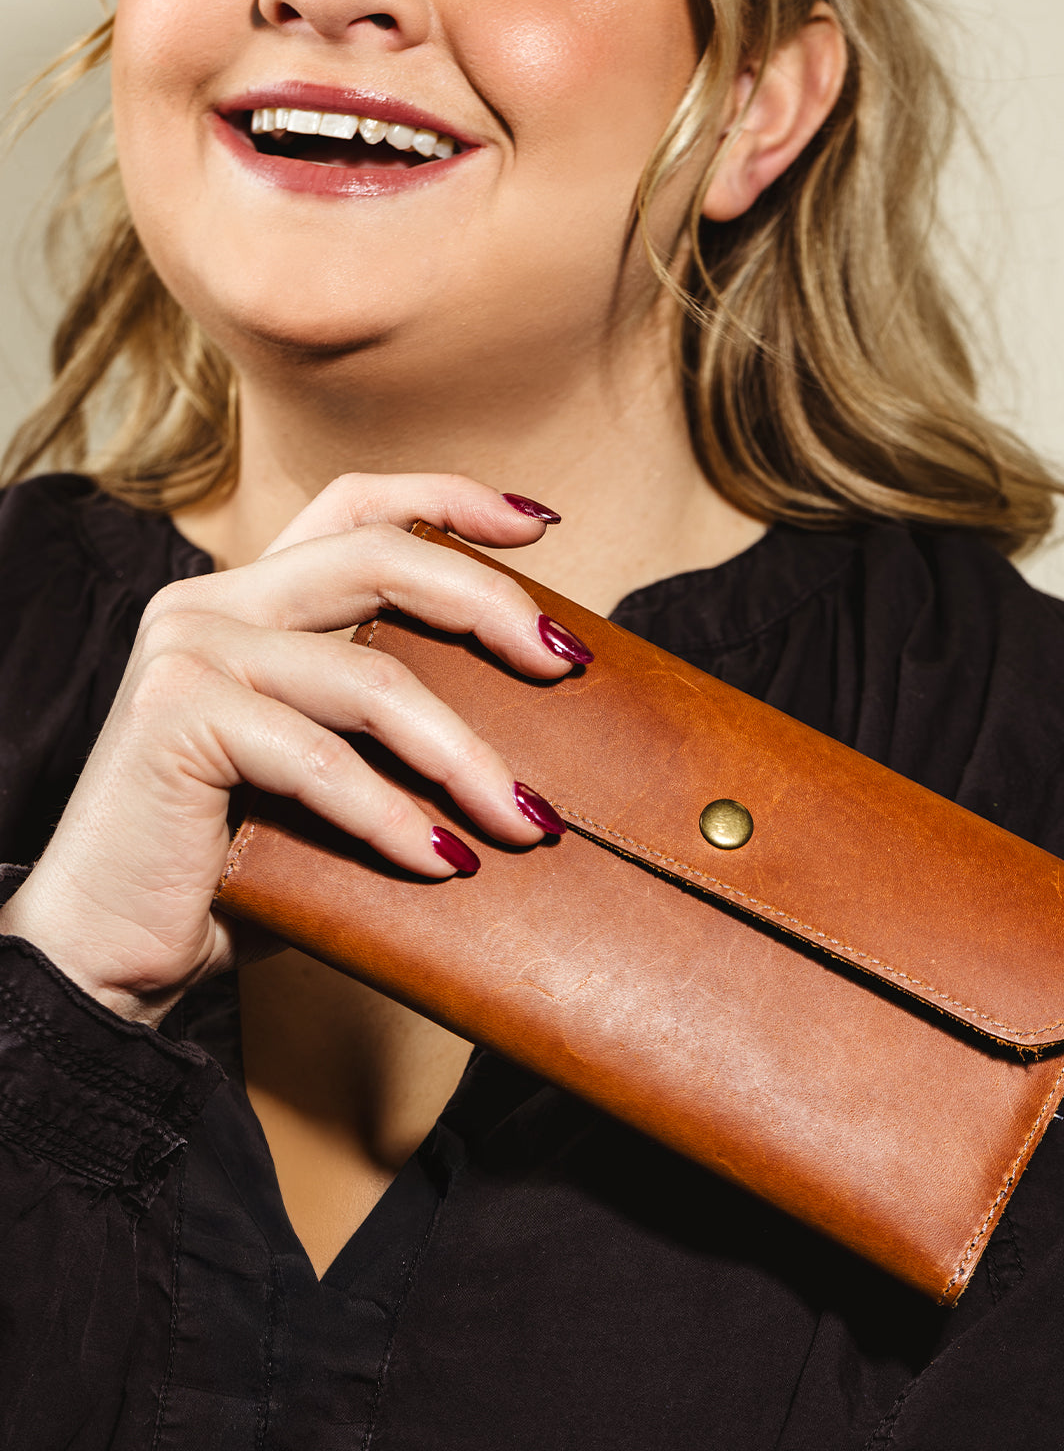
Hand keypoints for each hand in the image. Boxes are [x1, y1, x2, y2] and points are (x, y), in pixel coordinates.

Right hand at [0, 475, 580, 1023]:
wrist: (110, 950)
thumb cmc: (232, 864)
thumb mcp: (326, 774)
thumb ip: (389, 726)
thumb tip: (530, 734)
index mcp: (249, 601)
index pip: (355, 507)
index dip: (448, 499)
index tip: (540, 526)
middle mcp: (212, 603)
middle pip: (380, 557)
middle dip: (490, 604)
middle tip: (566, 664)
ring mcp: (189, 651)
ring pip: (372, 678)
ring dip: (467, 757)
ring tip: (527, 821)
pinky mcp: (178, 718)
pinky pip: (322, 761)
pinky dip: (394, 817)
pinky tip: (445, 863)